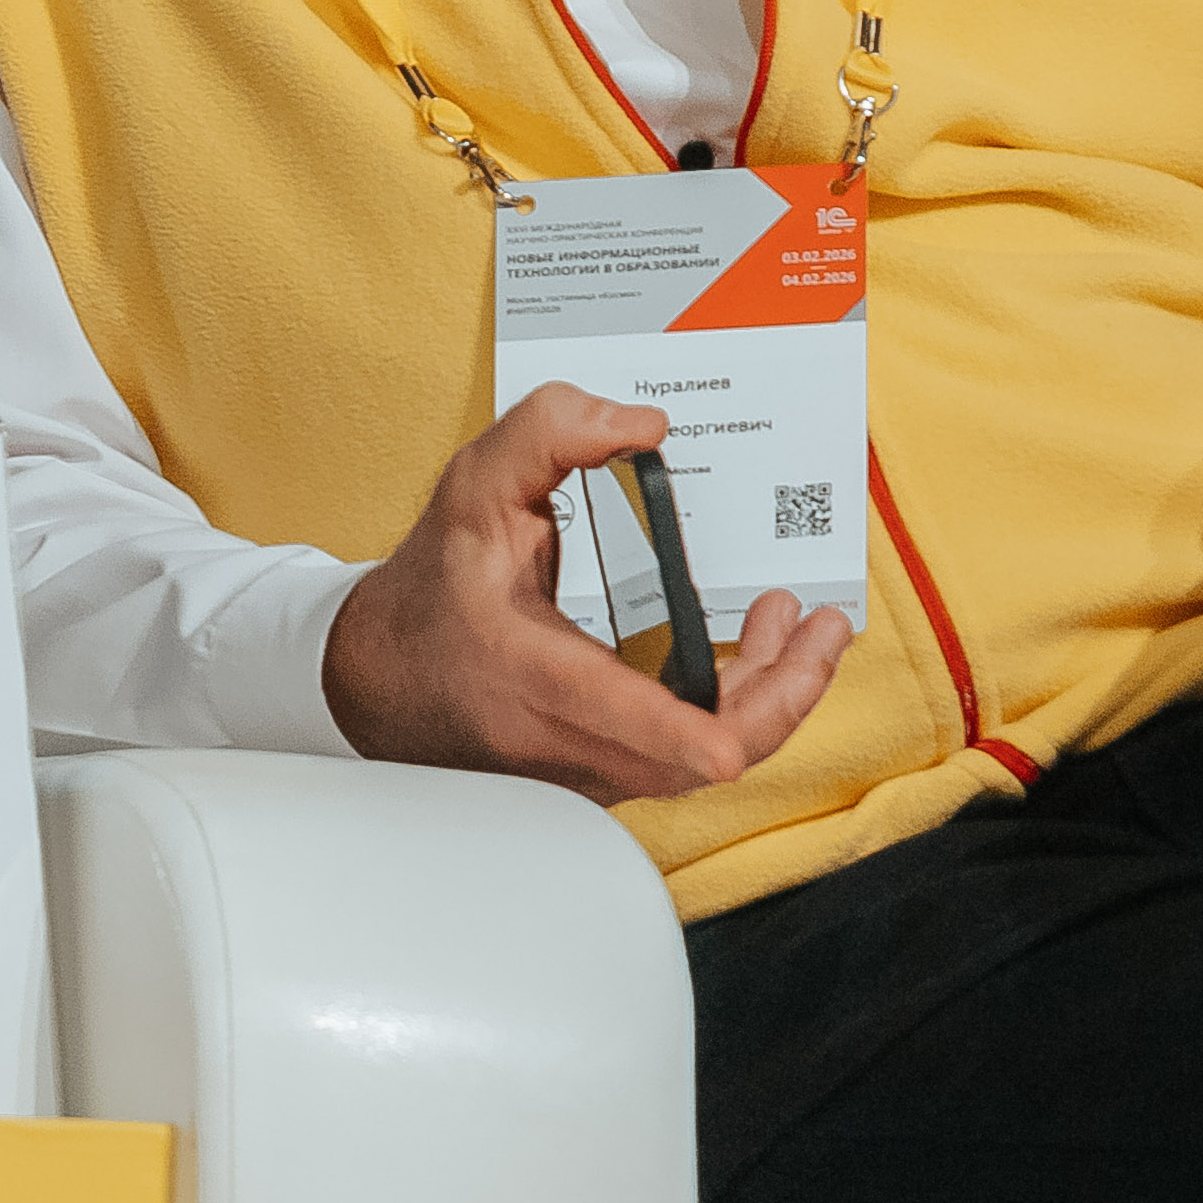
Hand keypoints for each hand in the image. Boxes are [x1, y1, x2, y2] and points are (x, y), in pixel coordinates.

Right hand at [323, 383, 852, 798]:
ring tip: (799, 628)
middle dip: (778, 698)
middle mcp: (562, 738)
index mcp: (529, 672)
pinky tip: (755, 657)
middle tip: (821, 629)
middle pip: (691, 760)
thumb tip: (637, 426)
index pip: (614, 716)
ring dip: (768, 701)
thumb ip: (548, 434)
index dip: (682, 733)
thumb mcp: (472, 488)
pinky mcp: (604, 776)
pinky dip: (736, 714)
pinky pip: (685, 762)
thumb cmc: (433, 591)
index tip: (727, 741)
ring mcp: (586, 769)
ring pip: (699, 767)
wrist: (381, 676)